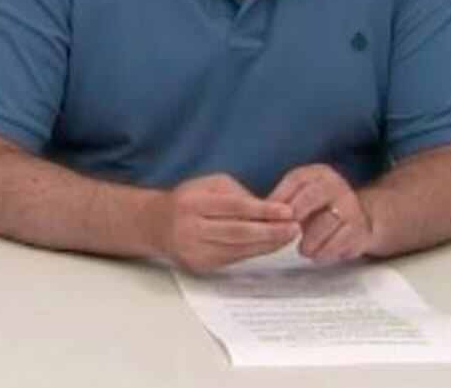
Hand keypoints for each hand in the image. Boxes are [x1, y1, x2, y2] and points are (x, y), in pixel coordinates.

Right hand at [148, 173, 298, 274]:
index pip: (234, 207)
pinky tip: (269, 245)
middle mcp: (190, 228)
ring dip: (268, 244)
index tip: (287, 211)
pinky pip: (234, 258)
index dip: (263, 210)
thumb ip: (236, 193)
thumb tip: (267, 208)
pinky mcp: (200, 265)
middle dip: (271, 231)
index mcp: (192, 203)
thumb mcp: (207, 185)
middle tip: (294, 227)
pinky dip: (255, 252)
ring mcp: (194, 250)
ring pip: (240, 249)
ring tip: (288, 236)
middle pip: (239, 232)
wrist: (156, 225)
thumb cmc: (187, 202)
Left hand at [269, 163, 375, 263]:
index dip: (280, 197)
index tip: (267, 215)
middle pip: (312, 197)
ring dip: (312, 239)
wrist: (359, 219)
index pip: (295, 180)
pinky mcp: (361, 228)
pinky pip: (343, 240)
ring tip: (303, 250)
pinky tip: (318, 256)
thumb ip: (281, 202)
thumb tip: (256, 214)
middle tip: (283, 231)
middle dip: (296, 214)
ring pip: (328, 221)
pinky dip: (327, 250)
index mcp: (317, 174)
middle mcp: (336, 186)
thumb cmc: (317, 208)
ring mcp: (351, 206)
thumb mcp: (299, 196)